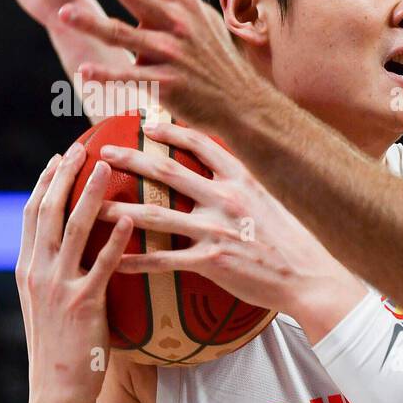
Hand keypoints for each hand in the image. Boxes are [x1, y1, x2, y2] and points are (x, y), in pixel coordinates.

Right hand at [18, 143, 133, 402]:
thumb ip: (60, 270)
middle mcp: (37, 271)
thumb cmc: (64, 345)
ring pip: (73, 229)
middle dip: (66, 175)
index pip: (31, 213)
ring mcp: (58, 286)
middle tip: (86, 147)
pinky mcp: (83, 304)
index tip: (62, 155)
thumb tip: (79, 244)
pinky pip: (103, 265)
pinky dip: (116, 239)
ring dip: (91, 195)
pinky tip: (130, 218)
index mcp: (27, 267)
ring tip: (109, 168)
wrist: (59, 389)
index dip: (46, 181)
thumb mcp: (50, 302)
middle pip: (47, 211)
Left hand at [57, 0, 271, 135]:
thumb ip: (181, 0)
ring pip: (123, 35)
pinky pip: (130, 78)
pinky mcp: (167, 84)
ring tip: (64, 12)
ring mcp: (171, 55)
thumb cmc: (220, 62)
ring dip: (92, 24)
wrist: (243, 103)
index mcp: (185, 7)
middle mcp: (177, 25)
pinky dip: (106, 76)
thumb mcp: (207, 23)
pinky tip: (84, 72)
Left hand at [95, 121, 363, 339]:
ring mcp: (218, 230)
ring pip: (155, 215)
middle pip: (167, 171)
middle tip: (101, 153)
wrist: (313, 278)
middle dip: (129, 159)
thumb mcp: (276, 202)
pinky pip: (164, 260)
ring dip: (118, 210)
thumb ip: (249, 186)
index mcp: (243, 179)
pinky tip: (113, 262)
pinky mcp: (212, 262)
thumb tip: (232, 175)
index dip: (170, 130)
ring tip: (90, 208)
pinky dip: (135, 260)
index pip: (201, 143)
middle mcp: (227, 198)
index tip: (145, 124)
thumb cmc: (297, 243)